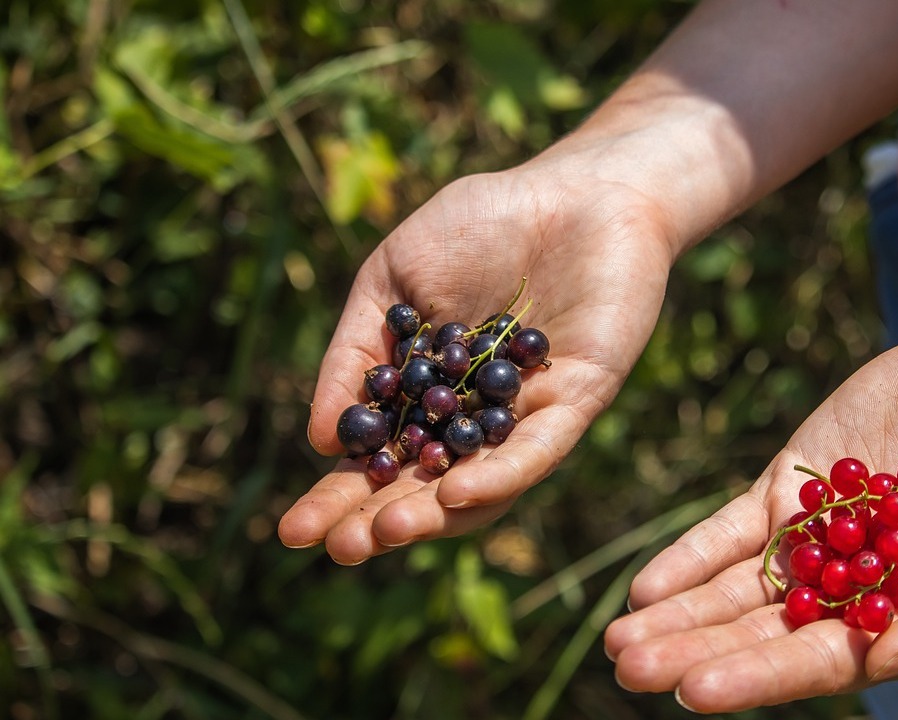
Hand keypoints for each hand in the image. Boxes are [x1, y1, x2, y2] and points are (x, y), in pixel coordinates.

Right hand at [277, 162, 674, 563]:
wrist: (576, 188)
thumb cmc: (482, 223)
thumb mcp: (393, 277)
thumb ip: (358, 350)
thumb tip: (321, 438)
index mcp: (428, 394)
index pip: (380, 460)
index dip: (338, 497)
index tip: (294, 532)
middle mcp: (476, 417)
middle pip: (425, 485)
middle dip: (378, 520)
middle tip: (335, 547)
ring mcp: (527, 414)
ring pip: (481, 482)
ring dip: (434, 513)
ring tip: (385, 531)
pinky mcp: (578, 400)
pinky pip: (538, 449)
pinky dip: (499, 473)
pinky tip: (456, 492)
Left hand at [604, 324, 897, 712]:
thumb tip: (886, 662)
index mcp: (894, 621)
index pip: (816, 661)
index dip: (756, 677)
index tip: (693, 691)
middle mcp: (842, 592)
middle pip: (757, 633)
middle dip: (693, 652)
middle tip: (628, 669)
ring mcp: (809, 540)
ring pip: (732, 589)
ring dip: (677, 616)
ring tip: (618, 643)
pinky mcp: (787, 489)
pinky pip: (729, 532)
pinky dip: (690, 558)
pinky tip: (646, 588)